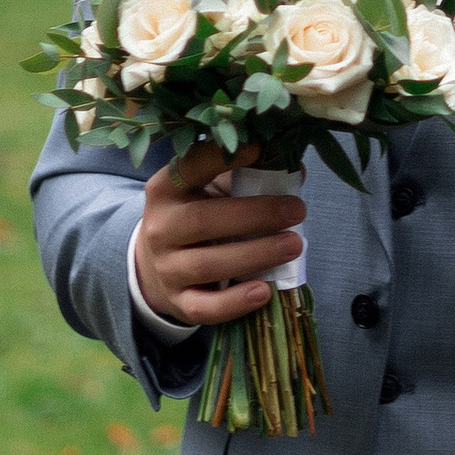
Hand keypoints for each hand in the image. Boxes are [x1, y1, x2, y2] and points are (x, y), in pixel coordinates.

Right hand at [133, 141, 303, 332]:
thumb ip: (246, 176)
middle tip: (297, 210)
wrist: (157, 265)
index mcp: (167, 189)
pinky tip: (264, 291)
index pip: (189, 167)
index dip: (220, 156)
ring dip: (256, 255)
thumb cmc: (198, 216)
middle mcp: (160, 228)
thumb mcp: (210, 190)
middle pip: (203, 220)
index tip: (259, 148)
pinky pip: (204, 307)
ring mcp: (166, 268)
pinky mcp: (178, 302)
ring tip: (295, 245)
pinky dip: (235, 302)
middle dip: (256, 215)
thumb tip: (294, 169)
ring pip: (207, 264)